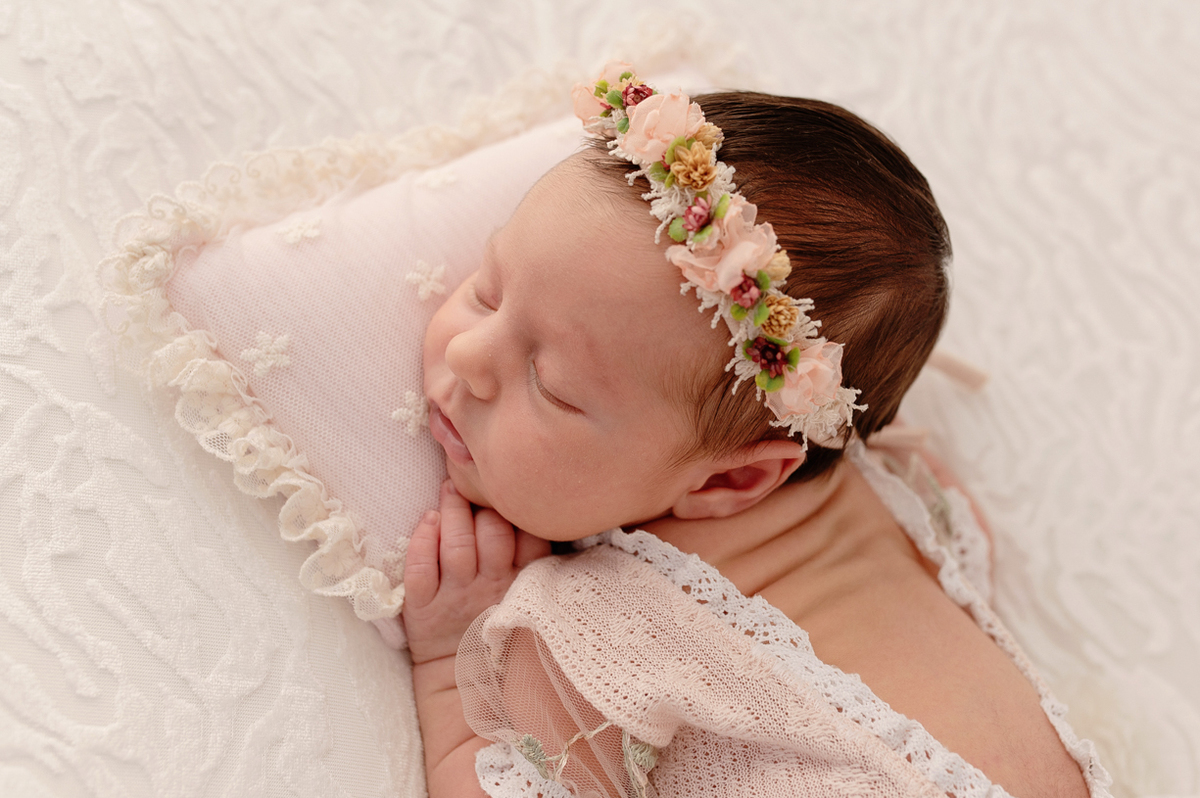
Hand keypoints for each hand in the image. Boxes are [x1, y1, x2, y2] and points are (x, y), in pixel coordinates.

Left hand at [402, 479, 550, 664]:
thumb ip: (536, 563)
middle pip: (493, 533)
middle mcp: (491, 587)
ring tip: (449, 488)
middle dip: (483, 502)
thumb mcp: (529, 599)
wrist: (462, 683)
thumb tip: (538, 515)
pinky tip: (428, 520)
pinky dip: (422, 540)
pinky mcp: (423, 609)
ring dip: (452, 510)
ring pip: (456, 545)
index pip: (529, 536)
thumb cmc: (496, 630)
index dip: (518, 507)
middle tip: (473, 479)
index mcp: (523, 584)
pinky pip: (420, 568)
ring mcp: (456, 597)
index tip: (509, 487)